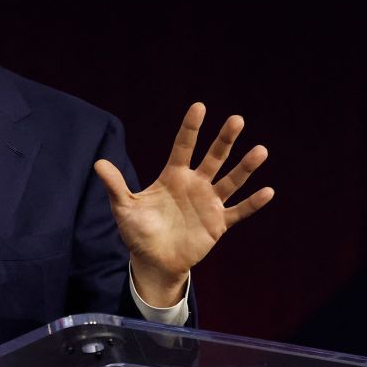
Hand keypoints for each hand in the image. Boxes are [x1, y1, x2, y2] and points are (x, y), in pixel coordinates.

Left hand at [94, 102, 273, 306]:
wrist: (153, 260)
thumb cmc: (138, 231)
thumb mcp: (124, 207)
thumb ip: (116, 185)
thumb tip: (98, 163)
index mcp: (173, 176)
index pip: (183, 146)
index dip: (191, 127)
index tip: (199, 106)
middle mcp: (195, 184)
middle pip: (213, 157)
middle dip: (224, 140)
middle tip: (237, 120)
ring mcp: (209, 203)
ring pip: (230, 181)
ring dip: (245, 167)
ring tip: (260, 151)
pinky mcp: (218, 223)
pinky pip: (238, 211)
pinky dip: (252, 204)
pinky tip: (268, 191)